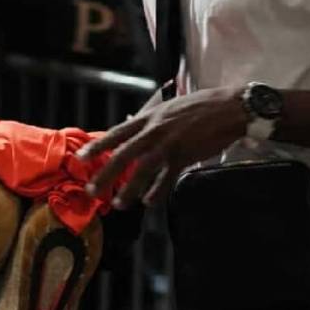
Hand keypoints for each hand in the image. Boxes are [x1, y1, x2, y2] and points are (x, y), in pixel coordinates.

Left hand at [76, 85, 246, 208]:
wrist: (227, 109)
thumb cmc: (199, 106)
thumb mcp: (168, 106)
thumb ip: (149, 117)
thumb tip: (129, 120)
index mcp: (149, 118)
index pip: (117, 133)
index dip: (98, 146)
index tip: (82, 158)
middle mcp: (154, 131)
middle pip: (123, 156)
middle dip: (105, 175)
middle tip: (91, 190)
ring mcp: (168, 144)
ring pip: (141, 171)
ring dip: (129, 190)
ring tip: (119, 203)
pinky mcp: (184, 156)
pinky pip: (166, 179)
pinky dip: (157, 192)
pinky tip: (149, 202)